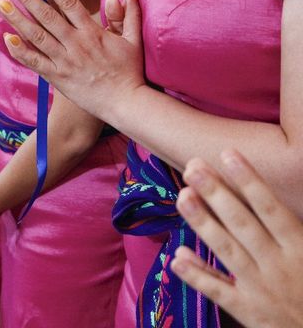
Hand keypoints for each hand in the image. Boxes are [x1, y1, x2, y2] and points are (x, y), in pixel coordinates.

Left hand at [0, 0, 144, 119]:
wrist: (125, 103)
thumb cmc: (130, 72)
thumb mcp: (133, 41)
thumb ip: (128, 14)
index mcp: (92, 32)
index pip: (68, 2)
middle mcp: (76, 44)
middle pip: (46, 16)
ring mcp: (65, 61)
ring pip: (36, 36)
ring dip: (17, 19)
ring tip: (0, 4)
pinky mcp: (58, 78)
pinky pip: (35, 63)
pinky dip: (20, 51)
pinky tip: (7, 38)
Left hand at [171, 151, 302, 327]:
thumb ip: (291, 227)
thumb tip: (270, 199)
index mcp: (299, 247)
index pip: (270, 207)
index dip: (249, 180)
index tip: (227, 154)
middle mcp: (278, 265)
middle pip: (242, 223)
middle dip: (216, 193)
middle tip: (192, 167)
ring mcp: (261, 289)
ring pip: (227, 252)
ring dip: (202, 224)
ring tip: (182, 197)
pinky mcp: (248, 312)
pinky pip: (219, 292)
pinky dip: (197, 276)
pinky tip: (176, 258)